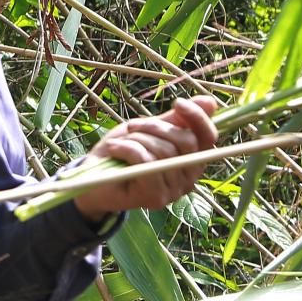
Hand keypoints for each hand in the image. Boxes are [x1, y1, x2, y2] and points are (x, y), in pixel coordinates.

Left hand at [73, 94, 219, 224]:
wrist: (91, 179)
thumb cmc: (122, 153)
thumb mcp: (148, 130)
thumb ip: (175, 120)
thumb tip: (210, 102)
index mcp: (191, 160)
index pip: (207, 137)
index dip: (197, 117)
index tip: (178, 102)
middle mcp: (189, 178)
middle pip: (186, 142)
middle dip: (155, 127)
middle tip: (131, 126)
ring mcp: (174, 191)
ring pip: (164, 151)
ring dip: (136, 139)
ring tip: (118, 143)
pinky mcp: (156, 198)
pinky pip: (147, 162)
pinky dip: (127, 149)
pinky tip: (114, 149)